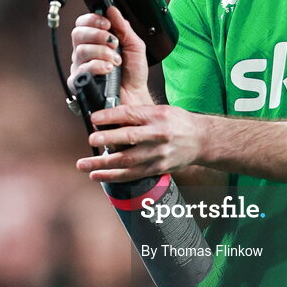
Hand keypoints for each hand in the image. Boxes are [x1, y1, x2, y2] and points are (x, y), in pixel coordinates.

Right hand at [69, 5, 151, 107]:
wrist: (136, 96)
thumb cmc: (134, 73)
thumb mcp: (135, 45)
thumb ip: (123, 27)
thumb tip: (112, 9)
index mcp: (96, 41)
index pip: (83, 23)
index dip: (93, 20)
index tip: (107, 24)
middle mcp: (86, 52)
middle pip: (78, 33)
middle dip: (98, 35)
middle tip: (113, 42)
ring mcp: (81, 67)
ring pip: (80, 50)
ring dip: (102, 52)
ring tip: (115, 60)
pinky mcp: (79, 82)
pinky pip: (81, 69)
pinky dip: (97, 66)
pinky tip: (108, 69)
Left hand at [76, 104, 207, 181]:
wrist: (202, 140)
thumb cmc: (178, 122)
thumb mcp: (161, 110)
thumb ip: (138, 114)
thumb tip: (109, 118)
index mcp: (157, 116)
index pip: (130, 114)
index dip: (110, 116)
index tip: (94, 118)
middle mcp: (158, 135)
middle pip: (129, 138)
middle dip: (107, 139)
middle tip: (90, 139)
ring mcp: (158, 154)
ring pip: (127, 160)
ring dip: (103, 164)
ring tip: (84, 164)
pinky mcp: (157, 168)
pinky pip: (132, 174)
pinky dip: (113, 176)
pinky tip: (98, 175)